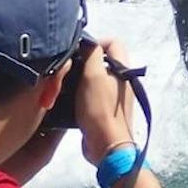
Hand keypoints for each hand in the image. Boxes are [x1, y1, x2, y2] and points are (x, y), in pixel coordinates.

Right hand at [77, 38, 136, 164]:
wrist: (106, 146)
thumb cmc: (100, 109)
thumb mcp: (93, 76)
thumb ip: (91, 53)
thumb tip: (87, 41)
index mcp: (123, 69)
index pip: (113, 42)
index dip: (96, 42)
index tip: (78, 51)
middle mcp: (121, 80)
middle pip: (102, 60)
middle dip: (84, 61)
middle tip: (68, 68)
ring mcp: (114, 96)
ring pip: (95, 77)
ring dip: (80, 78)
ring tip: (64, 83)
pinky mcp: (104, 109)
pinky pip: (91, 93)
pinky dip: (80, 92)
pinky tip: (67, 98)